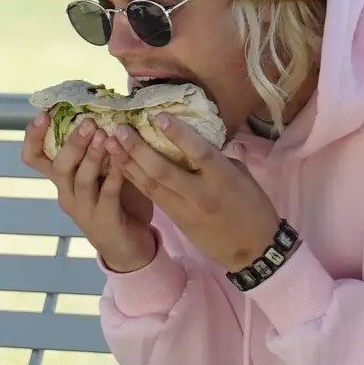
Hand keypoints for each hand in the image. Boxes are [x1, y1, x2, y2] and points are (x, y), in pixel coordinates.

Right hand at [22, 114, 156, 272]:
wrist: (129, 248)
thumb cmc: (116, 202)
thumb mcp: (101, 172)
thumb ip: (99, 146)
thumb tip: (108, 108)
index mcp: (62, 179)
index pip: (34, 158)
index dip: (33, 137)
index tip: (43, 115)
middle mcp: (66, 193)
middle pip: (59, 166)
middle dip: (72, 142)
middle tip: (88, 122)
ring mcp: (83, 209)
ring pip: (80, 179)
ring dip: (92, 156)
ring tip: (105, 136)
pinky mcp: (104, 221)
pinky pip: (107, 194)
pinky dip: (114, 173)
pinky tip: (122, 157)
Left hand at [105, 115, 280, 272]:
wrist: (252, 248)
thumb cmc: (252, 205)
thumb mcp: (241, 176)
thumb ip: (218, 158)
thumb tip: (198, 137)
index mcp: (223, 178)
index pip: (198, 152)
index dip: (177, 134)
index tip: (158, 116)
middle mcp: (201, 193)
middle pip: (163, 170)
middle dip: (138, 149)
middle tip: (120, 129)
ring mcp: (185, 209)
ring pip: (151, 185)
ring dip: (128, 163)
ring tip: (111, 144)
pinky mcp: (176, 220)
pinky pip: (152, 196)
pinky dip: (135, 180)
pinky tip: (121, 166)